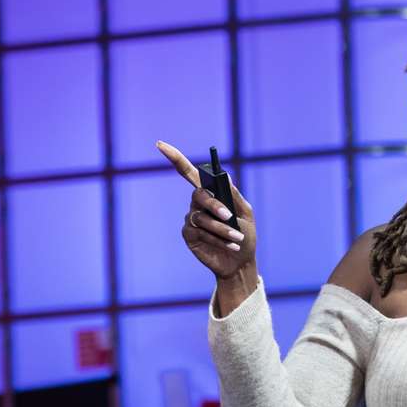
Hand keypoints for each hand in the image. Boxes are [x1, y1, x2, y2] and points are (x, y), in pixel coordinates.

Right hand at [155, 139, 256, 278]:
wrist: (240, 262)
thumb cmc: (245, 235)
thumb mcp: (246, 213)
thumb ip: (234, 195)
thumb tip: (225, 175)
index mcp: (211, 193)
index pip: (189, 172)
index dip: (174, 158)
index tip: (159, 144)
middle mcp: (198, 204)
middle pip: (198, 195)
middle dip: (214, 204)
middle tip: (229, 215)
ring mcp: (192, 219)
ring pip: (202, 217)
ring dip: (222, 228)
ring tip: (237, 238)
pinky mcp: (189, 236)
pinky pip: (200, 232)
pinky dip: (217, 238)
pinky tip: (230, 245)